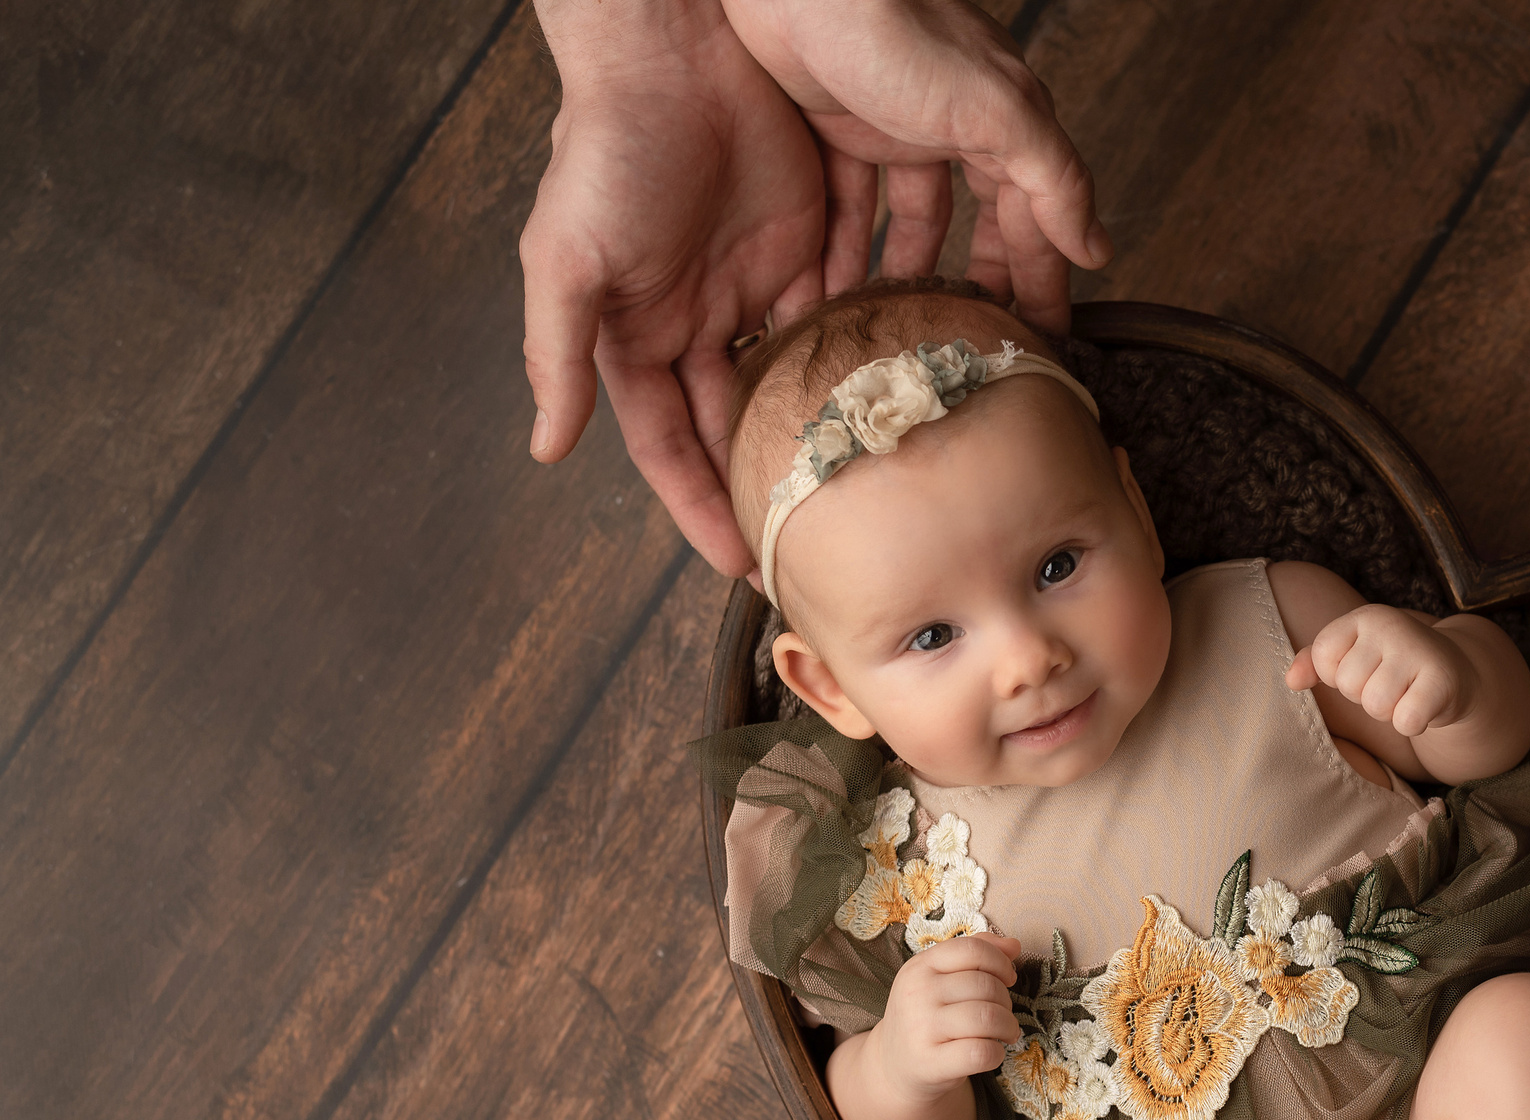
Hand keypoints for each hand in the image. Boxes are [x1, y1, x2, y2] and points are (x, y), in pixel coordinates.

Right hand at [521, 0, 825, 577]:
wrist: (678, 52)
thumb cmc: (607, 148)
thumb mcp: (566, 258)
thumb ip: (558, 356)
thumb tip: (546, 449)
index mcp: (635, 334)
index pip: (668, 444)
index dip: (697, 503)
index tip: (736, 561)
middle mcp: (696, 321)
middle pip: (733, 428)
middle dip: (762, 488)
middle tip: (805, 551)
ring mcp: (754, 285)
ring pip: (788, 383)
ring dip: (816, 436)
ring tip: (856, 496)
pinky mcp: (807, 243)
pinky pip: (836, 319)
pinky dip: (856, 364)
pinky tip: (887, 411)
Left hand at [722, 0, 1110, 332]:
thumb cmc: (898, 32)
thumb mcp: (998, 111)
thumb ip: (1054, 180)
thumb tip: (1097, 249)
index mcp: (1001, 122)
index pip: (1035, 217)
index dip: (1043, 279)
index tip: (1043, 340)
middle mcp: (950, 126)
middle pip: (975, 224)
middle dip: (976, 285)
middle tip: (972, 344)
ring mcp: (888, 127)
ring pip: (906, 222)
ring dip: (902, 278)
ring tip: (896, 333)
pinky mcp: (830, 126)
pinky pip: (844, 205)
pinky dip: (840, 251)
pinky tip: (833, 294)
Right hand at [870, 931, 1022, 1100]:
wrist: (893, 1066)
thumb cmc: (927, 1017)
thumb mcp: (939, 979)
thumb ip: (975, 955)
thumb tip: (1014, 945)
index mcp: (920, 967)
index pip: (972, 949)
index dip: (1000, 962)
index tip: (1008, 978)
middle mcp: (917, 994)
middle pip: (985, 985)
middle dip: (1006, 1001)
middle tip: (1003, 1014)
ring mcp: (921, 1029)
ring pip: (988, 1017)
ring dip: (1008, 1027)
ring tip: (1005, 1033)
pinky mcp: (930, 1063)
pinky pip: (981, 1052)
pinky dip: (997, 1053)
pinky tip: (991, 1053)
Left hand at [1284, 605, 1472, 738]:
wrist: (1454, 672)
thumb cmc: (1391, 665)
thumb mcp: (1352, 654)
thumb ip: (1315, 661)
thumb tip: (1291, 680)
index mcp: (1364, 617)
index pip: (1323, 657)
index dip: (1338, 675)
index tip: (1363, 669)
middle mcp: (1392, 625)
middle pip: (1349, 685)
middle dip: (1365, 696)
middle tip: (1390, 684)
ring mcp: (1419, 651)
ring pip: (1376, 705)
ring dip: (1388, 712)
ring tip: (1405, 694)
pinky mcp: (1443, 680)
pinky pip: (1405, 721)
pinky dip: (1411, 724)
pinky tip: (1423, 707)